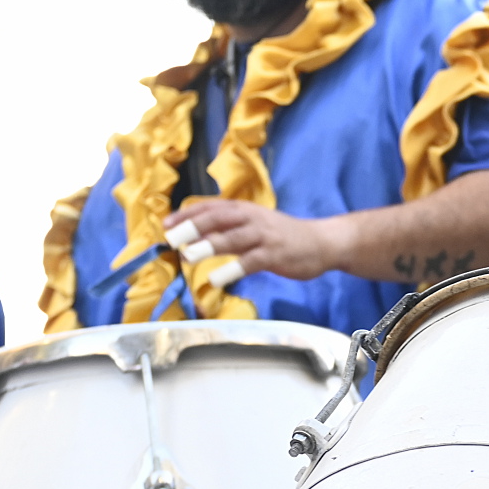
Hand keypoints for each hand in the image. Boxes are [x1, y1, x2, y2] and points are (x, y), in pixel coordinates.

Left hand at [166, 200, 338, 282]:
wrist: (322, 242)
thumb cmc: (283, 235)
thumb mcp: (255, 223)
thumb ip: (229, 227)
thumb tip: (195, 236)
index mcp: (244, 209)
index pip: (211, 208)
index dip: (187, 214)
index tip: (166, 224)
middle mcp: (251, 219)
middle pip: (218, 219)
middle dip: (193, 227)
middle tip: (171, 238)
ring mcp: (263, 236)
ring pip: (232, 238)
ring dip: (209, 246)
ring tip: (189, 255)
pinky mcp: (274, 255)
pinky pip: (250, 262)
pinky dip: (232, 270)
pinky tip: (216, 279)